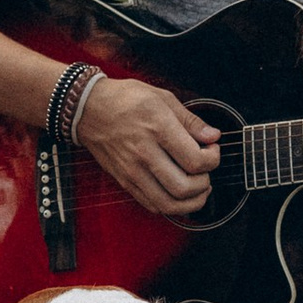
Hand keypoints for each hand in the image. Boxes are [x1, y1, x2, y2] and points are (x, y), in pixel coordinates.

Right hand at [74, 76, 220, 216]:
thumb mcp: (163, 98)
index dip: (212, 160)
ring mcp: (132, 171)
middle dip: (204, 184)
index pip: (195, 160)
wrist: (88, 109)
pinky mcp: (124, 181)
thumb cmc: (125, 100)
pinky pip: (152, 205)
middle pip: (184, 187)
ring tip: (198, 188)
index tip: (211, 150)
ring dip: (191, 202)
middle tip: (205, 171)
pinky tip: (178, 193)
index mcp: (158, 128)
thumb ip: (191, 121)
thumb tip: (213, 136)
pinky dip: (171, 205)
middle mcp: (144, 153)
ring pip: (169, 204)